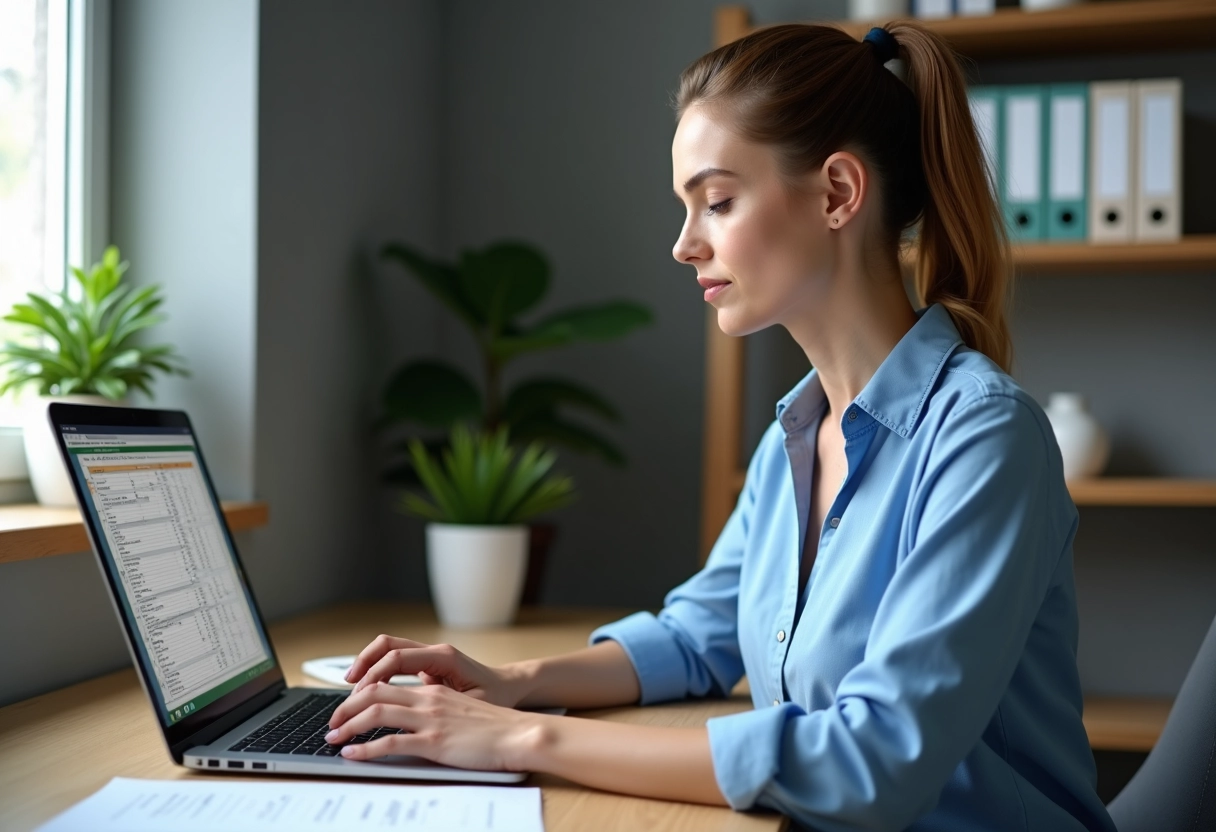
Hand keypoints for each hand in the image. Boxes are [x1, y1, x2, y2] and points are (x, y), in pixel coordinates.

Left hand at [325, 682, 543, 769]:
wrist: (519, 734)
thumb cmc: (494, 726)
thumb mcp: (460, 708)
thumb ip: (435, 707)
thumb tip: (412, 717)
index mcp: (433, 689)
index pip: (385, 681)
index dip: (359, 693)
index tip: (346, 707)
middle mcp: (428, 698)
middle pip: (373, 692)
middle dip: (345, 707)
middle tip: (332, 722)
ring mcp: (430, 719)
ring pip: (376, 713)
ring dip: (348, 726)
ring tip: (333, 738)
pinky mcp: (434, 742)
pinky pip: (390, 743)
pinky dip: (365, 749)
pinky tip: (353, 755)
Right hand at [345, 634, 525, 707]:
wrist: (509, 686)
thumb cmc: (495, 696)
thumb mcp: (473, 703)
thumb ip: (445, 704)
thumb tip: (415, 710)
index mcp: (443, 657)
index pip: (397, 657)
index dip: (374, 674)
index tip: (358, 693)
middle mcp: (433, 651)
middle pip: (387, 645)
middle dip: (363, 663)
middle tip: (346, 687)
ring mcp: (428, 655)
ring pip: (388, 649)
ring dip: (367, 664)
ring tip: (351, 687)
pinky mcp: (426, 664)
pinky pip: (395, 660)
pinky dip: (378, 670)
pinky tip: (368, 689)